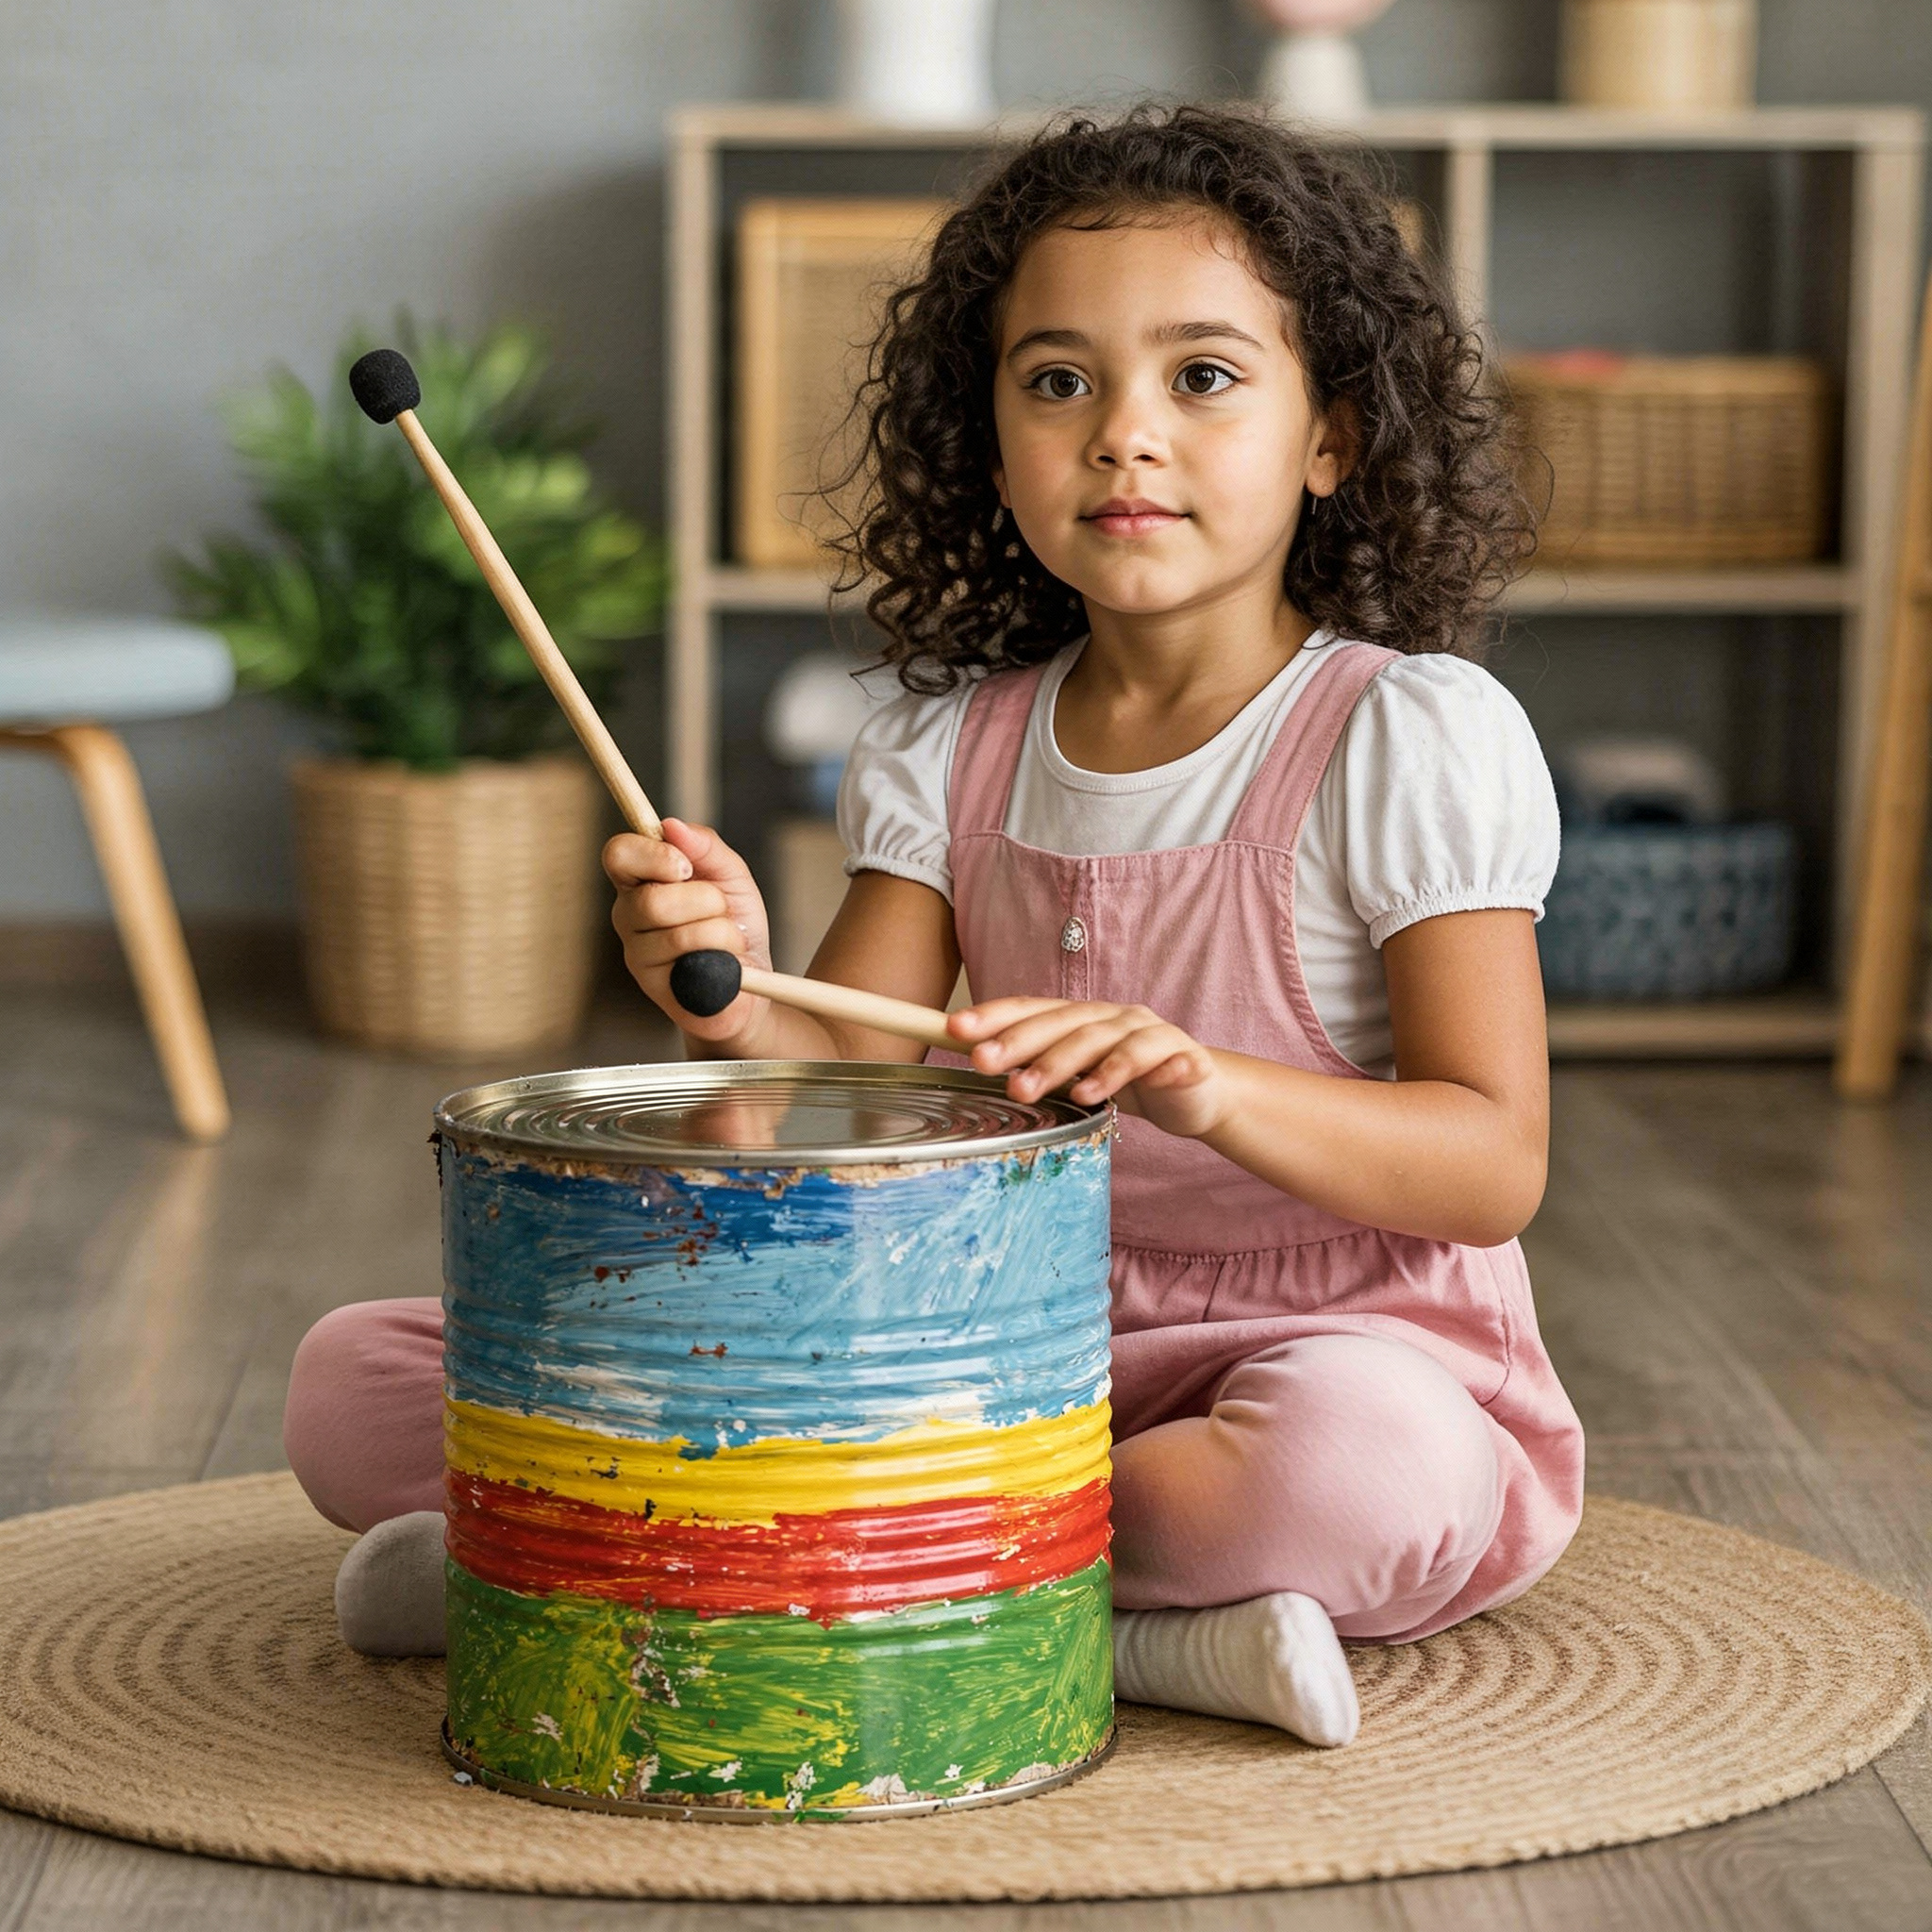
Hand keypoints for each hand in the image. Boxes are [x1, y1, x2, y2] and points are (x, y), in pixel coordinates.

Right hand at [603, 818, 772, 1042]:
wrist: (754, 983)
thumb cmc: (736, 926)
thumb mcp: (730, 876)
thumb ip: (705, 846)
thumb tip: (672, 825)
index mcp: (640, 882)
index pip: (618, 854)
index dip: (652, 855)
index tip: (685, 866)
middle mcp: (629, 917)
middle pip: (652, 900)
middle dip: (705, 901)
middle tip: (721, 911)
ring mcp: (637, 956)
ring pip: (679, 934)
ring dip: (722, 933)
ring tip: (728, 942)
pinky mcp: (656, 989)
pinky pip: (693, 966)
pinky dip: (724, 961)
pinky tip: (722, 966)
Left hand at [948, 997, 1230, 1139]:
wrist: (1198, 1093)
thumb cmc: (1128, 1081)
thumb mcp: (1078, 1073)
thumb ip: (1038, 1063)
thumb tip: (976, 1056)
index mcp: (1082, 1018)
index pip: (1033, 1009)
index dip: (994, 1016)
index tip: (954, 1027)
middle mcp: (1113, 1018)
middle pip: (1063, 1024)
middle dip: (1021, 1043)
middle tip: (984, 1064)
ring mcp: (1150, 1034)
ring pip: (1106, 1042)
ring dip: (1071, 1065)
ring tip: (1039, 1091)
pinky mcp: (1183, 1056)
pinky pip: (1159, 1061)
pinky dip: (1135, 1072)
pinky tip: (1107, 1094)